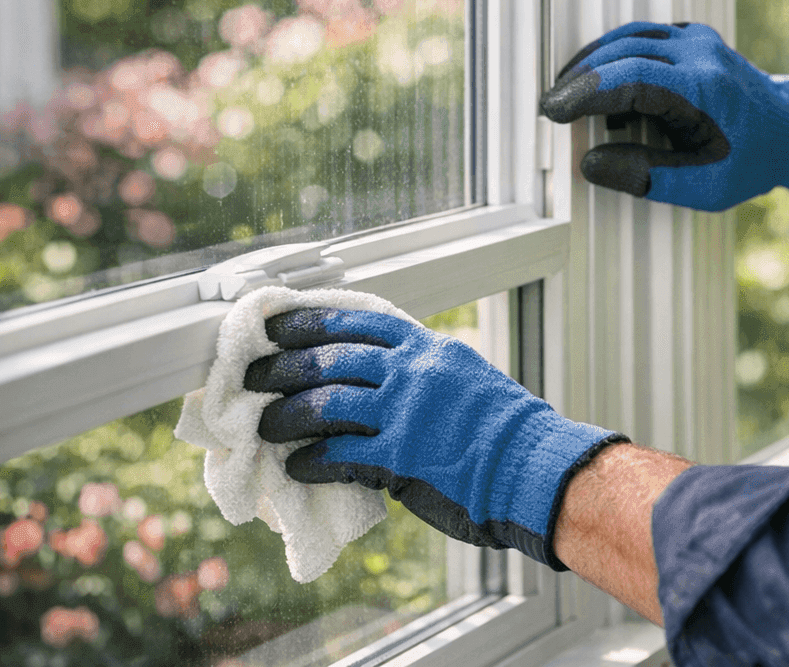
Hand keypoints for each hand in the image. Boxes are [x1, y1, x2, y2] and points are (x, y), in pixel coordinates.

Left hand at [244, 308, 624, 567]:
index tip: (278, 323)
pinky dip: (311, 460)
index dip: (313, 319)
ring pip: (327, 401)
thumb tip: (377, 385)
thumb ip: (422, 375)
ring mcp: (407, 412)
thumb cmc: (507, 433)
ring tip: (263, 425)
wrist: (535, 469)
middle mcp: (415, 371)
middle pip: (333, 356)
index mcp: (431, 349)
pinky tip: (295, 466)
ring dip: (286, 415)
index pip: (360, 320)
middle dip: (285, 365)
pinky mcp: (401, 457)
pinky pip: (340, 453)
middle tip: (253, 373)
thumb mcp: (466, 380)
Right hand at [538, 21, 788, 211]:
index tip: (555, 111)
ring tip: (566, 91)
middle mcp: (701, 54)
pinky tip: (596, 78)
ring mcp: (698, 40)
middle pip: (624, 50)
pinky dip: (614, 53)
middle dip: (580, 77)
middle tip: (552, 105)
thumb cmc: (750, 161)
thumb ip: (647, 177)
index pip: (630, 78)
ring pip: (630, 36)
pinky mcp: (693, 38)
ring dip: (593, 60)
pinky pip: (643, 35)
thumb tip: (591, 164)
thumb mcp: (704, 187)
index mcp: (705, 89)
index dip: (585, 92)